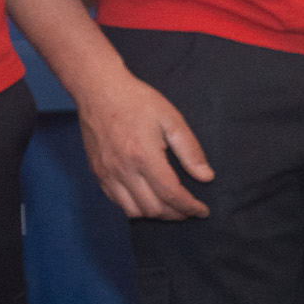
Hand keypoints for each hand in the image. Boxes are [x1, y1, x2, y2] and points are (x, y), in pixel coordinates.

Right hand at [76, 74, 213, 219]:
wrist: (97, 88)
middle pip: (154, 209)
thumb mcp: (170, 118)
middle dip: (176, 214)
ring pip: (133, 211)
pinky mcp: (97, 172)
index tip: (202, 210)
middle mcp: (124, 170)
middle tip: (188, 209)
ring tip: (168, 206)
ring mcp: (108, 173)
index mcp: (144, 156)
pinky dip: (134, 207)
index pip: (171, 195)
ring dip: (155, 214)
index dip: (190, 207)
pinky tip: (145, 198)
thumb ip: (190, 150)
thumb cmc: (136, 100)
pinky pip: (116, 202)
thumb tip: (206, 177)